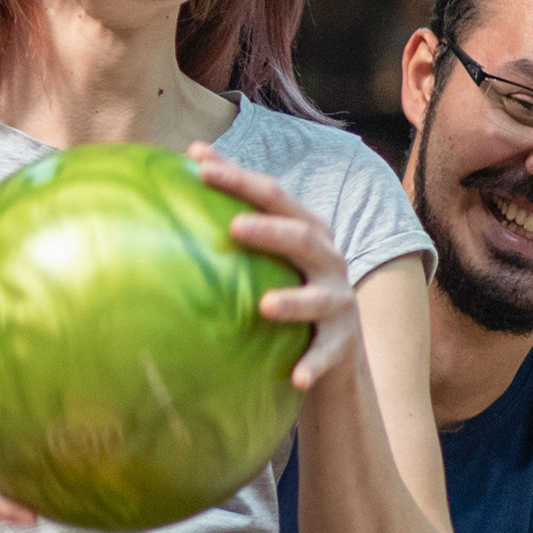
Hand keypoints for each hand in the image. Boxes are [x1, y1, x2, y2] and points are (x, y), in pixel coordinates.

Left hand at [190, 146, 355, 391]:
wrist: (337, 347)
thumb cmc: (291, 285)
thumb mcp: (272, 251)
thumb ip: (239, 208)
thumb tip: (190, 155)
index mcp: (308, 231)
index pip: (275, 197)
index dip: (241, 179)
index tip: (201, 165)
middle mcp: (329, 260)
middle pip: (303, 238)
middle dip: (271, 230)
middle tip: (234, 227)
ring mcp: (338, 301)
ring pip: (319, 298)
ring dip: (294, 301)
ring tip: (264, 306)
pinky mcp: (342, 342)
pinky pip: (327, 353)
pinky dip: (314, 363)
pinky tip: (297, 376)